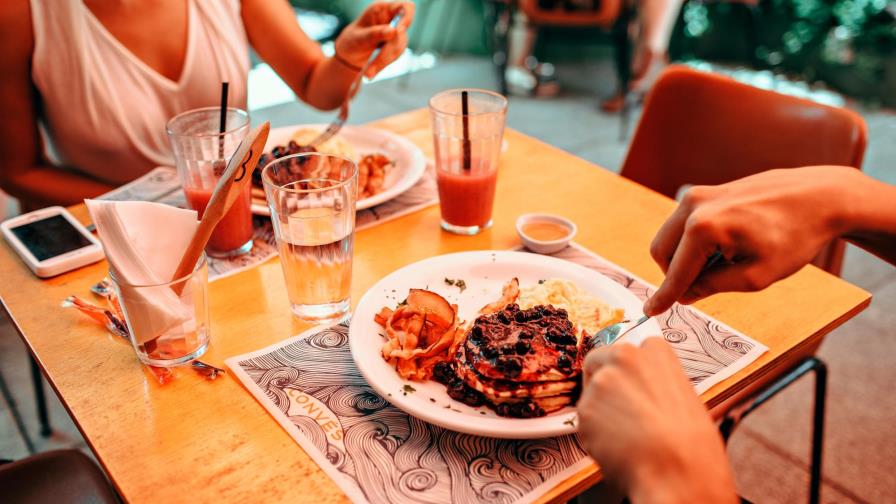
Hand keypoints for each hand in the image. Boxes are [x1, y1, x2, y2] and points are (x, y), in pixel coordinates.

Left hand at [334, 1, 413, 78]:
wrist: (349, 55)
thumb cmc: (351, 40)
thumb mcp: (359, 37)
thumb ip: (375, 33)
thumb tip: (393, 31)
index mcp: (383, 9)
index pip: (405, 7)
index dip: (407, 17)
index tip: (399, 31)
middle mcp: (392, 20)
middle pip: (402, 32)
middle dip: (388, 50)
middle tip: (373, 65)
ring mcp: (396, 34)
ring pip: (400, 47)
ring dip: (385, 61)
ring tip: (368, 72)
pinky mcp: (396, 46)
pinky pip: (396, 56)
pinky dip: (384, 64)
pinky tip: (372, 71)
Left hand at [578, 338, 737, 503]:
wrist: (677, 470)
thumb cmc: (691, 442)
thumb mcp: (684, 396)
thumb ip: (656, 383)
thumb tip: (643, 391)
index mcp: (654, 350)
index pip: (625, 351)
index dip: (624, 372)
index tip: (628, 387)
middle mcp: (624, 356)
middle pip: (598, 362)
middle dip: (601, 382)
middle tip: (617, 410)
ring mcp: (601, 381)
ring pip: (590, 394)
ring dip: (600, 412)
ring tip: (625, 436)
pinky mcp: (584, 408)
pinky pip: (584, 421)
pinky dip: (594, 434)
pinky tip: (616, 446)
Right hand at [643, 166, 862, 315]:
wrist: (819, 196)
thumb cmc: (794, 236)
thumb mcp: (757, 276)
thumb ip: (714, 286)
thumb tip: (685, 293)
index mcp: (704, 228)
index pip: (676, 272)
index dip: (665, 296)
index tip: (650, 312)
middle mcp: (693, 206)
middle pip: (661, 252)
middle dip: (676, 274)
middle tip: (710, 285)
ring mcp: (697, 194)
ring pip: (670, 238)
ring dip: (686, 257)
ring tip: (727, 261)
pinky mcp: (705, 191)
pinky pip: (684, 225)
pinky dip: (695, 243)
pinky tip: (729, 246)